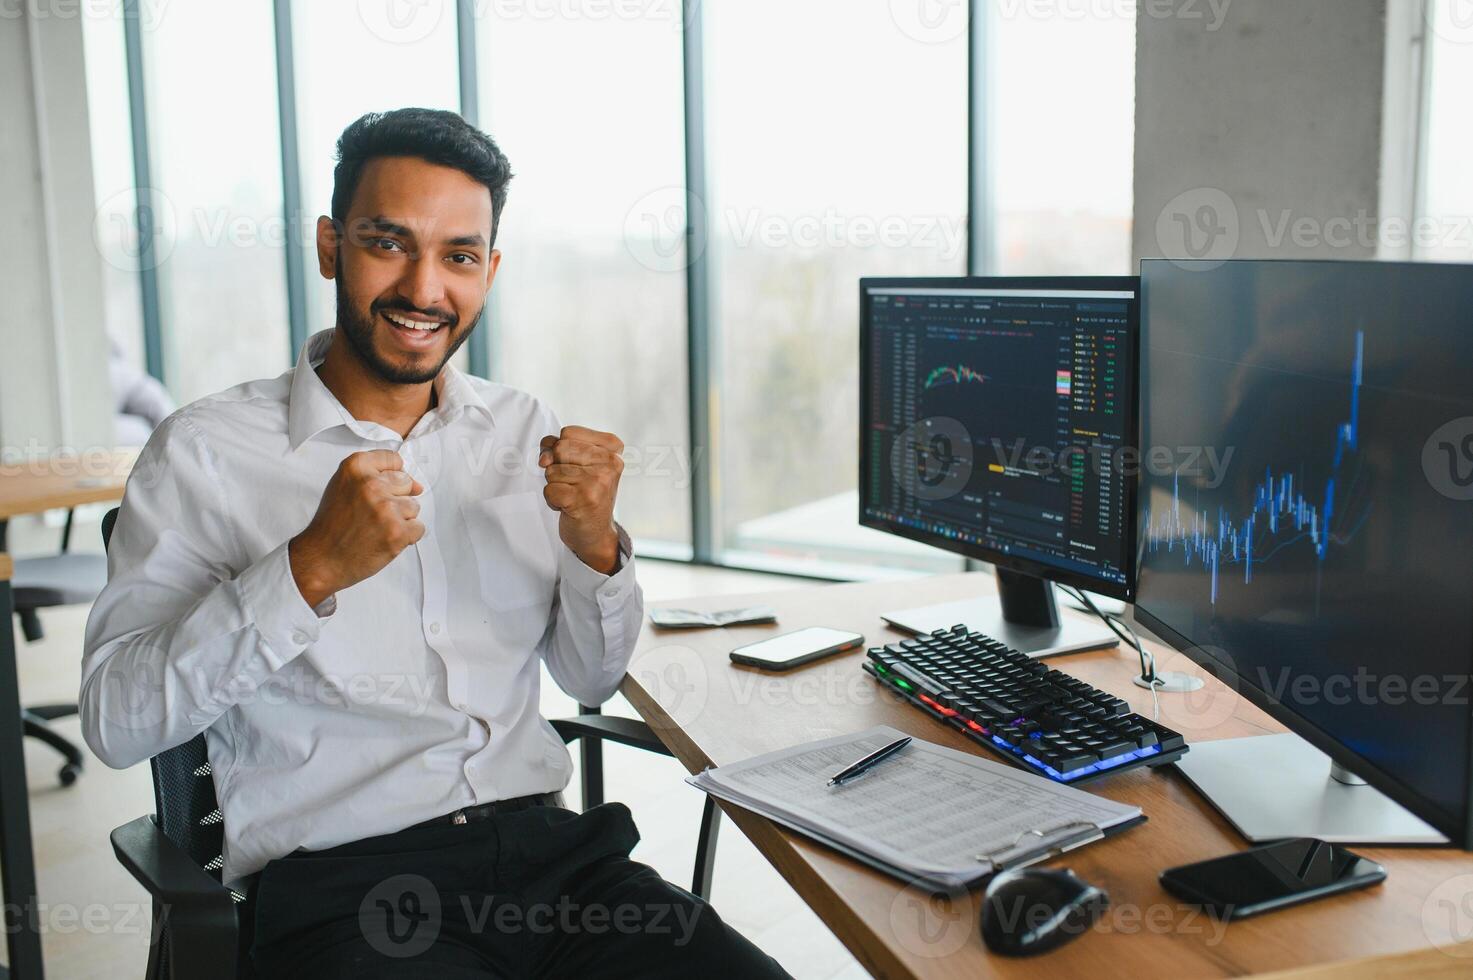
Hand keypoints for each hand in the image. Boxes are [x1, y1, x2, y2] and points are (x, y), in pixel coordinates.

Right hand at [289, 450, 424, 606]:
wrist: (321, 559)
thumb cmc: (333, 525)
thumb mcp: (344, 486)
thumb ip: (376, 477)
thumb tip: (418, 485)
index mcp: (355, 467)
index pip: (393, 459)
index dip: (390, 477)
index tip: (378, 491)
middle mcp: (371, 484)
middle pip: (407, 483)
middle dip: (395, 499)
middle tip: (372, 515)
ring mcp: (385, 508)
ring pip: (414, 507)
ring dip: (400, 519)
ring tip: (376, 529)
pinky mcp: (397, 531)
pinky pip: (418, 528)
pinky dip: (406, 537)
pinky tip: (384, 540)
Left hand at [539, 426, 623, 573]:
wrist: (596, 534)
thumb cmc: (585, 493)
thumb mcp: (577, 462)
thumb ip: (557, 447)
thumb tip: (544, 458)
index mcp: (612, 448)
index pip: (568, 433)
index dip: (561, 450)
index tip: (575, 466)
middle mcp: (610, 463)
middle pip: (560, 449)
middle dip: (558, 468)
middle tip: (574, 483)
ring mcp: (598, 481)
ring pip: (552, 470)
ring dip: (556, 486)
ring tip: (573, 496)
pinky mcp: (584, 499)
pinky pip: (549, 489)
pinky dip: (553, 500)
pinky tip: (569, 507)